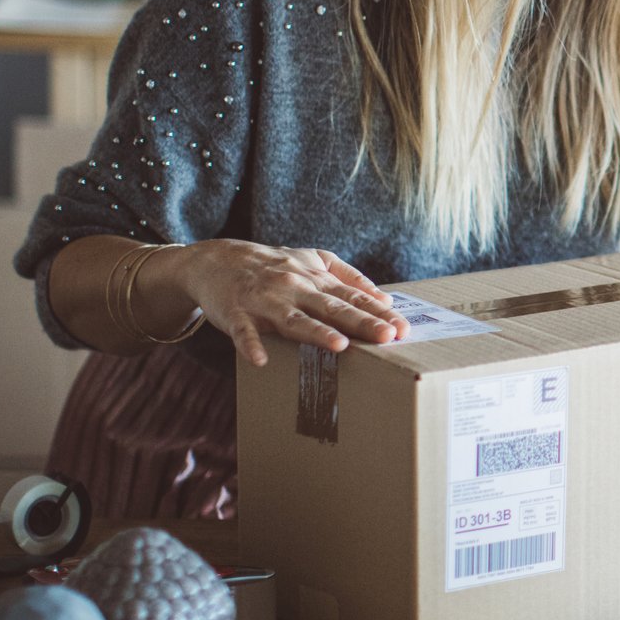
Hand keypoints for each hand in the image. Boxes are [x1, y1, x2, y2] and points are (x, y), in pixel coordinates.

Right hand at [167, 240, 409, 365]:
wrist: (217, 259)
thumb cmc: (273, 266)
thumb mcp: (313, 261)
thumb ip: (348, 277)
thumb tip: (383, 298)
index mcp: (315, 278)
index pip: (352, 297)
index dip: (378, 312)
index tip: (403, 328)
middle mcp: (294, 287)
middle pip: (332, 307)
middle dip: (361, 322)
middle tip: (387, 336)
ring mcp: (265, 300)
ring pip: (294, 318)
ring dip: (315, 332)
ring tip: (339, 345)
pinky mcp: (235, 313)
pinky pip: (243, 331)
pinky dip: (250, 344)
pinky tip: (260, 360)